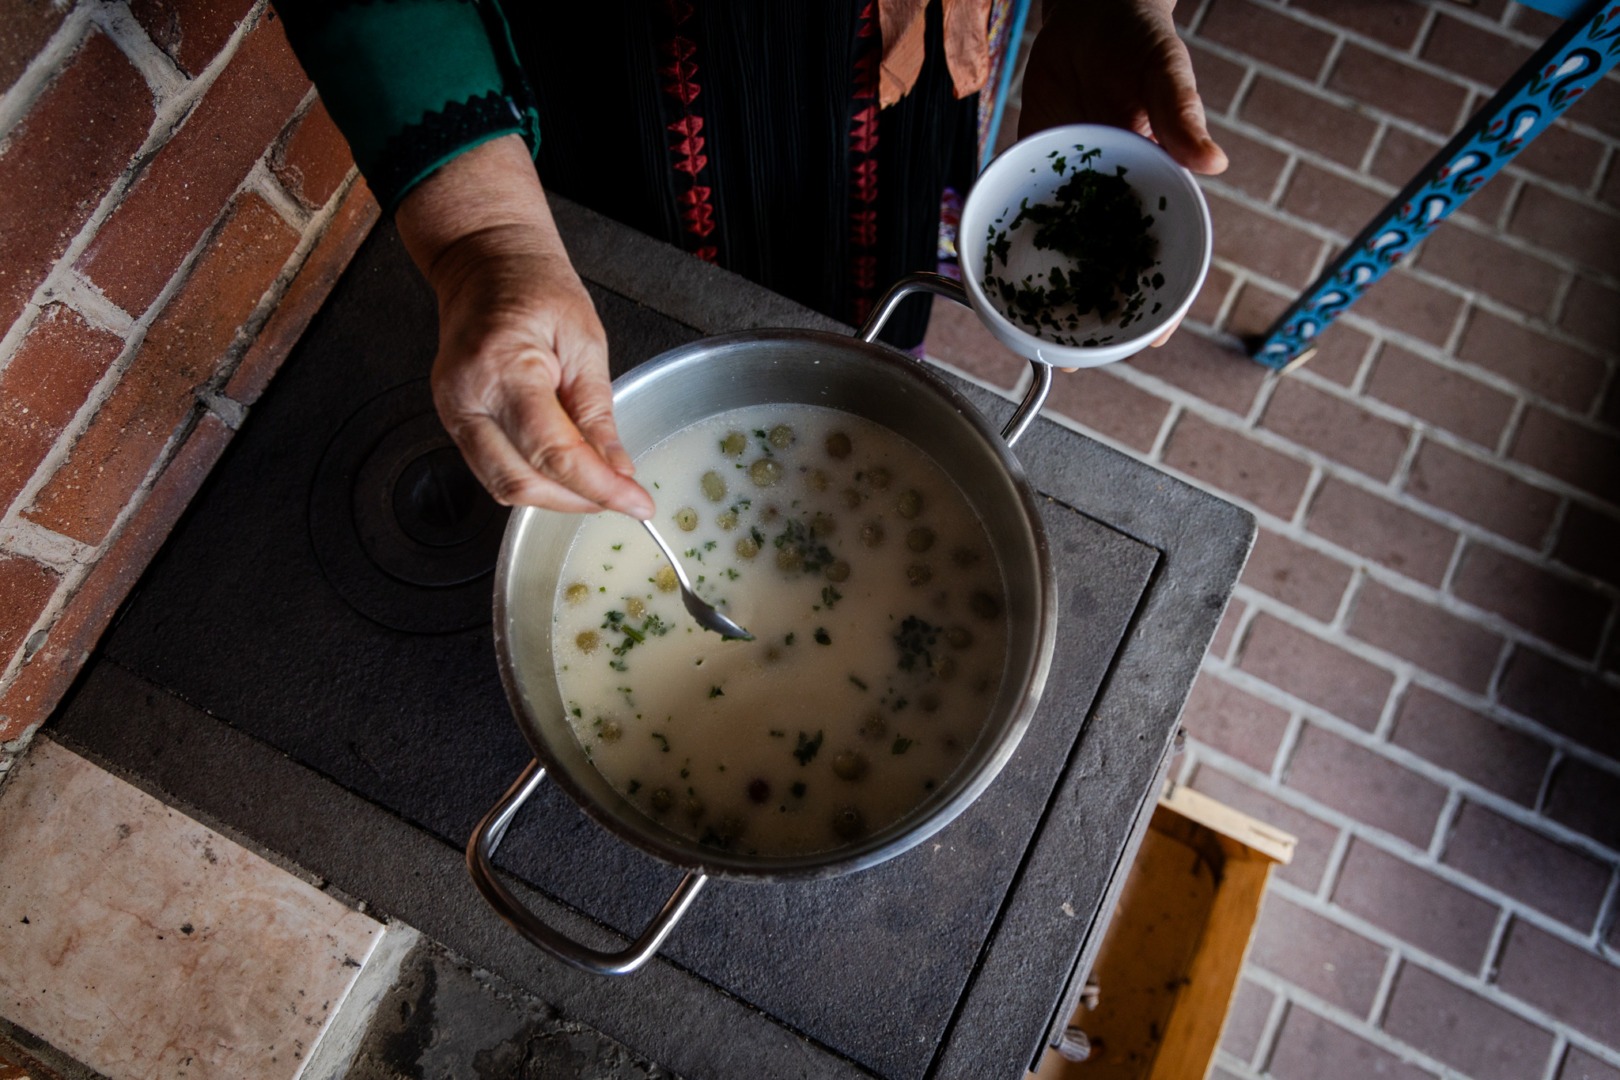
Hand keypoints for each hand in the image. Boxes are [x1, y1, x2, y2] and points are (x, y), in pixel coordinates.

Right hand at [395, 136, 653, 517]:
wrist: (486, 265)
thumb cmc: (535, 289)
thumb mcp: (585, 341)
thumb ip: (597, 413)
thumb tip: (618, 469)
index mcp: (502, 368)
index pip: (552, 452)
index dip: (598, 487)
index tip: (636, 505)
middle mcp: (466, 399)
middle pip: (522, 481)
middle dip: (578, 499)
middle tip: (623, 496)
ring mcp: (452, 414)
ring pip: (504, 486)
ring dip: (557, 496)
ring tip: (598, 482)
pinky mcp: (454, 424)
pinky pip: (494, 471)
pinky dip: (535, 480)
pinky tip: (565, 470)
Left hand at [1019, 0, 1226, 348]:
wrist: (1090, 6)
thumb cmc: (1140, 35)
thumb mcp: (1163, 69)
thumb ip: (1181, 113)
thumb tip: (1211, 163)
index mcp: (1153, 183)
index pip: (1162, 252)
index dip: (1159, 300)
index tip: (1149, 341)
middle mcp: (1110, 194)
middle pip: (1105, 266)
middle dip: (1093, 314)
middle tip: (1072, 360)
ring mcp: (1070, 186)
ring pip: (1061, 250)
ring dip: (1047, 293)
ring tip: (1029, 338)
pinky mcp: (1033, 167)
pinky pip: (1020, 211)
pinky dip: (1008, 241)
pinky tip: (990, 276)